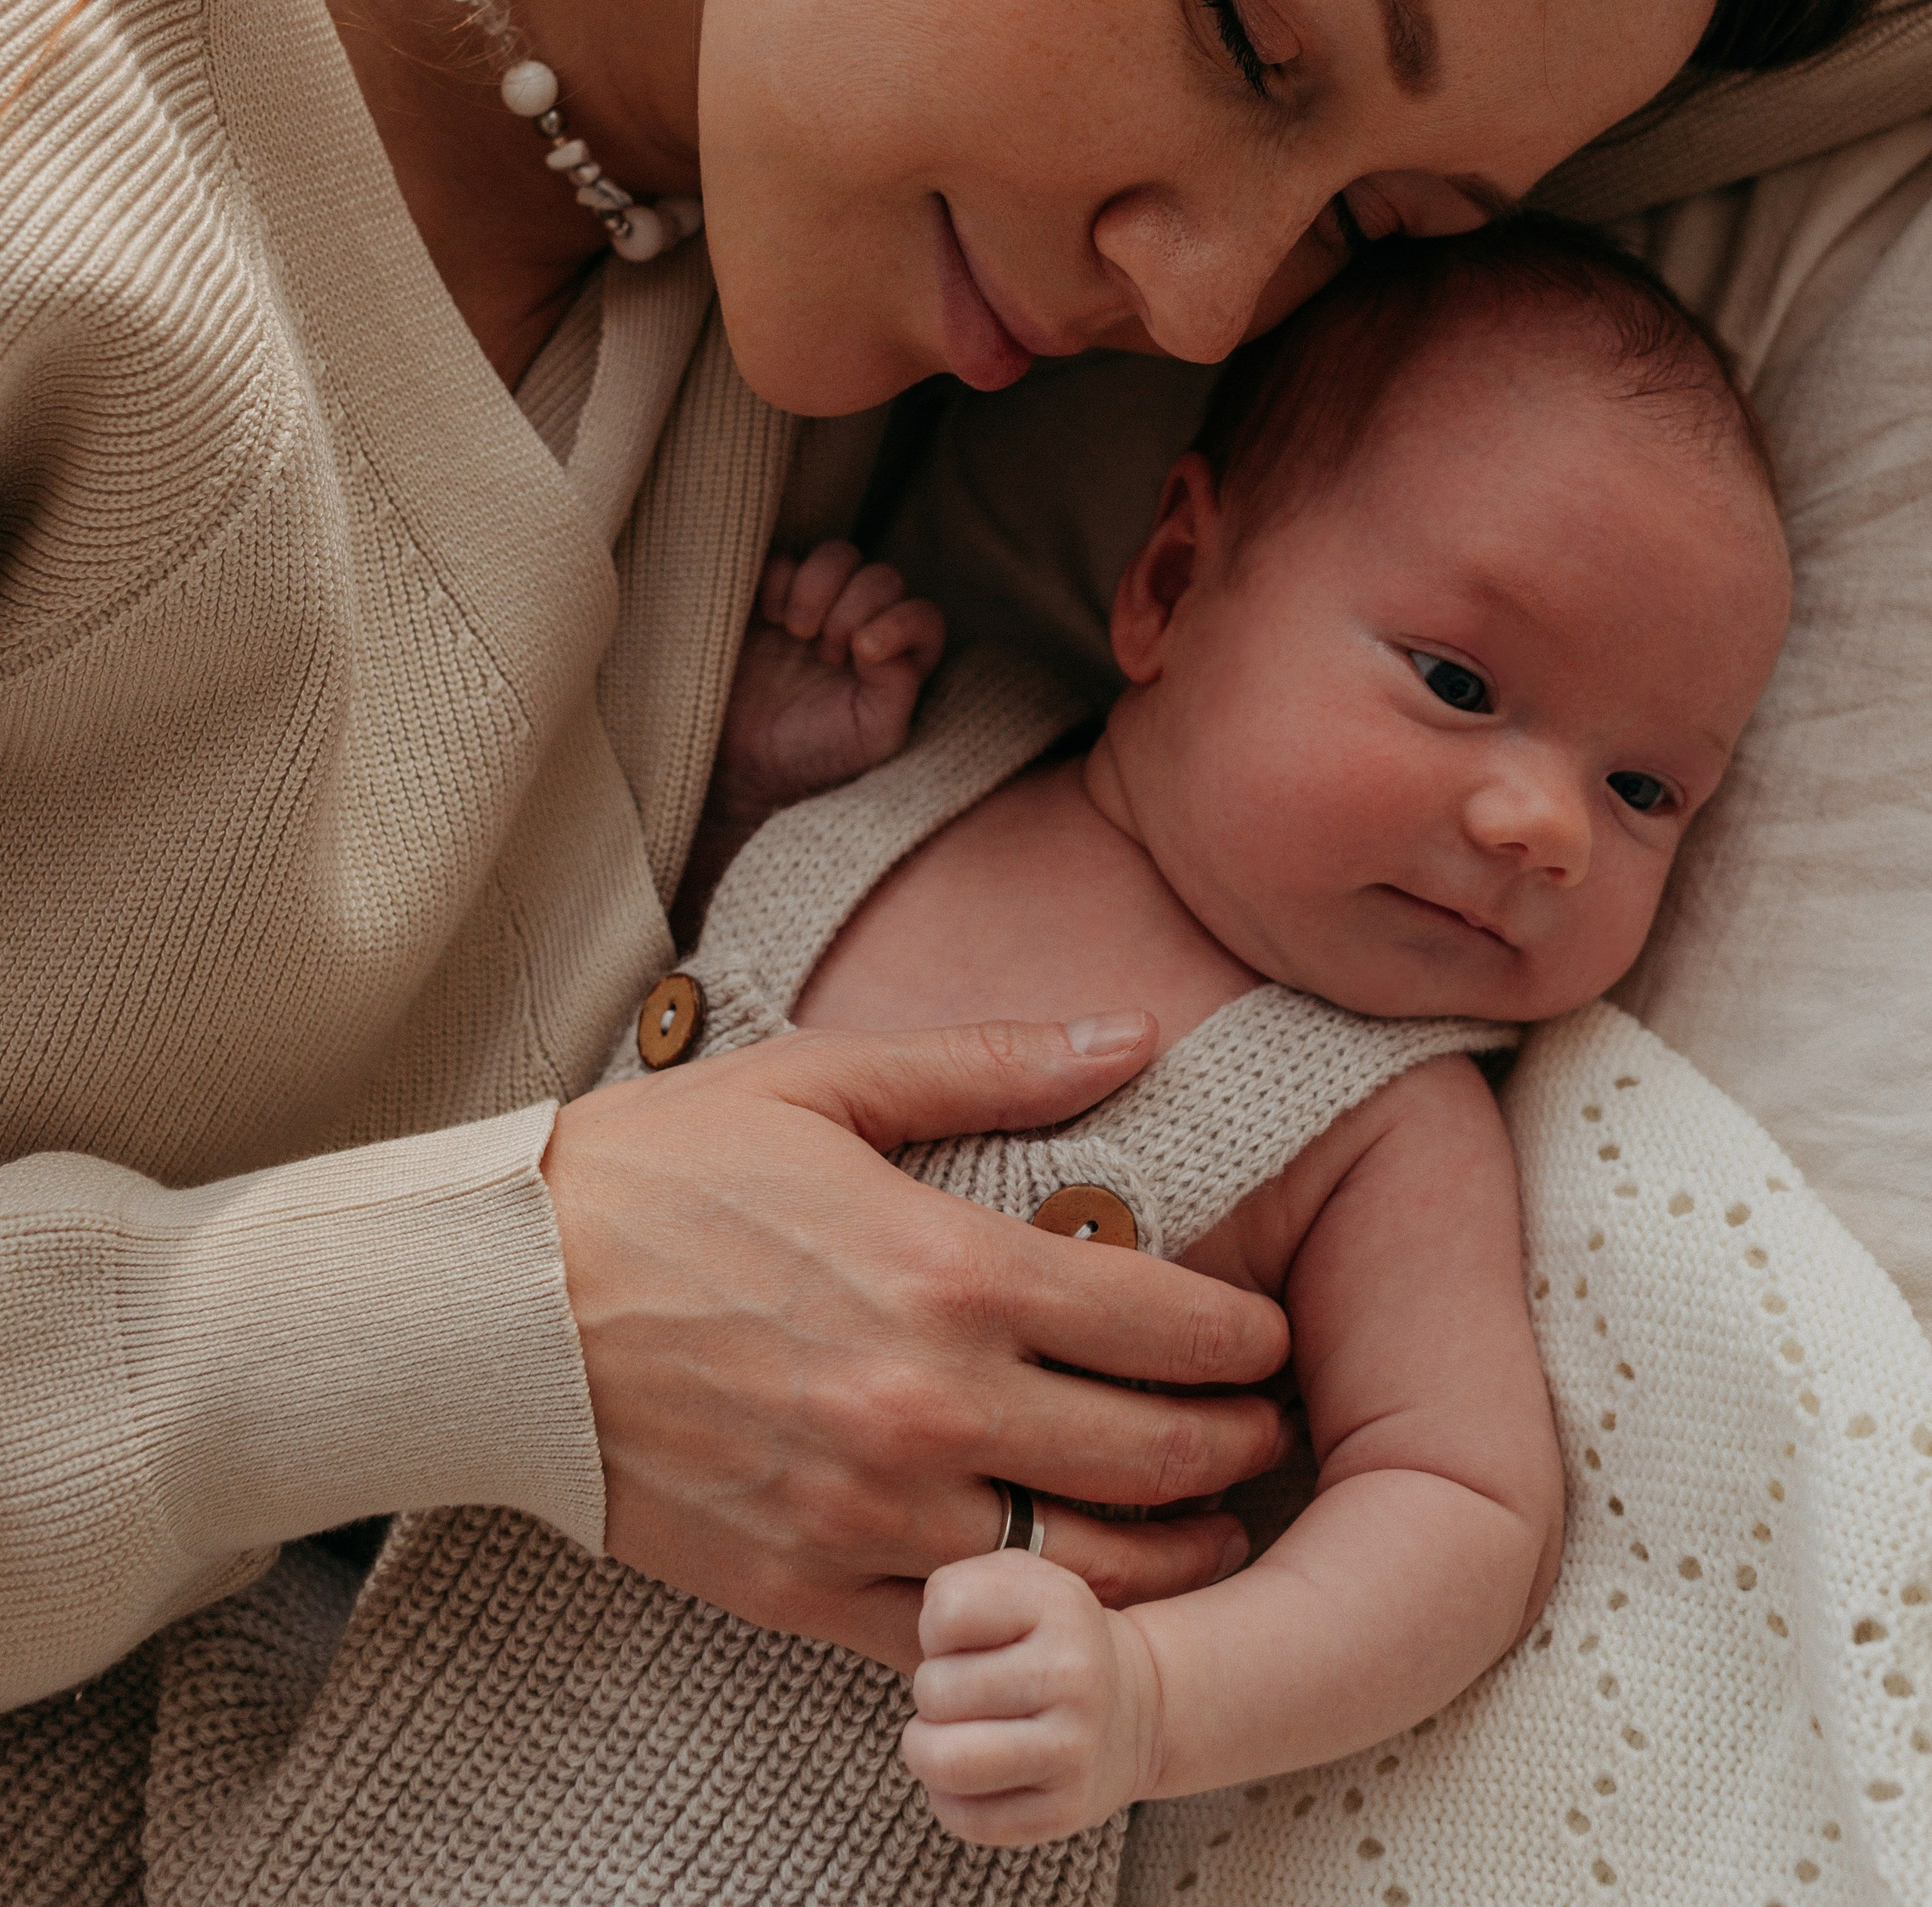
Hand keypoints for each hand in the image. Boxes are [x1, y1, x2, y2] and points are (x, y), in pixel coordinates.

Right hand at [541, 1015, 1285, 1671]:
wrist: (492, 1302)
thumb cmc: (658, 1171)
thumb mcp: (825, 1080)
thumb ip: (995, 1062)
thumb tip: (1137, 1031)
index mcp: (948, 1269)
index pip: (1163, 1322)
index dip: (1245, 1339)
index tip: (1271, 1339)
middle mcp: (928, 1404)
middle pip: (1150, 1459)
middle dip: (1238, 1449)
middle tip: (1269, 1435)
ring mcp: (868, 1514)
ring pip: (1081, 1572)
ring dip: (1175, 1561)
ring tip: (1212, 1534)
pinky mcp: (804, 1591)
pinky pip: (961, 1634)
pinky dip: (1034, 1625)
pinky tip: (1069, 1599)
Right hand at [710, 543, 946, 828]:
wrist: (739, 763)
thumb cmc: (813, 754)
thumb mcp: (873, 735)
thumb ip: (898, 688)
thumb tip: (883, 638)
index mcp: (894, 659)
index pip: (922, 616)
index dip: (900, 622)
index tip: (865, 652)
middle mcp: (860, 624)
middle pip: (882, 577)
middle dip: (854, 609)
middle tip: (826, 653)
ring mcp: (815, 605)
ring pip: (838, 555)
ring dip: (819, 589)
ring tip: (797, 631)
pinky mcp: (769, 595)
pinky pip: (783, 559)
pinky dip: (779, 582)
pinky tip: (768, 617)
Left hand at [905, 1550, 1163, 1845]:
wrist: (1135, 1708)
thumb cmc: (1051, 1638)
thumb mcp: (1021, 1581)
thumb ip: (962, 1585)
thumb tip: (929, 1633)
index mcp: (1059, 1606)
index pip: (945, 1613)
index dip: (935, 1629)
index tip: (963, 1639)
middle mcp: (1074, 1676)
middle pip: (934, 1690)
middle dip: (931, 1691)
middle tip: (963, 1691)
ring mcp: (1073, 1750)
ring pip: (944, 1762)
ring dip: (927, 1748)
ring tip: (951, 1734)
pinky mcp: (1064, 1813)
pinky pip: (963, 1818)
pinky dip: (948, 1797)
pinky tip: (974, 1774)